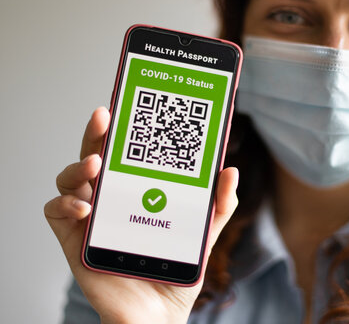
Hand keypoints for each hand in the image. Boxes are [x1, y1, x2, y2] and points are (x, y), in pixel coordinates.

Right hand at [44, 107, 238, 323]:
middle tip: (104, 117)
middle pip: (96, 156)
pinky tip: (83, 207)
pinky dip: (64, 203)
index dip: (125, 130)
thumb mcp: (203, 232)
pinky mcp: (75, 240)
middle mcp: (112, 199)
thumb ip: (217, 204)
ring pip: (71, 178)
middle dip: (97, 133)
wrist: (159, 313)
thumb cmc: (176, 269)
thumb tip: (230, 172)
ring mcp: (91, 218)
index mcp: (138, 191)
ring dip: (78, 165)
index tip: (131, 107)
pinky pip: (56, 212)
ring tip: (95, 164)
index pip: (127, 154)